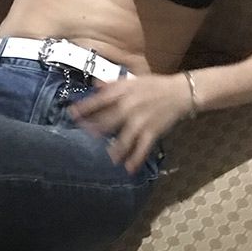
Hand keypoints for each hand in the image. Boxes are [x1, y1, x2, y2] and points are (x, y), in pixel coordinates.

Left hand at [68, 72, 191, 173]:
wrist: (181, 92)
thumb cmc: (154, 86)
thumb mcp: (133, 81)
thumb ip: (113, 85)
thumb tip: (94, 85)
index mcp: (124, 92)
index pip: (99, 100)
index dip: (84, 108)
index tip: (71, 115)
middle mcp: (129, 106)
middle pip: (106, 122)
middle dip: (93, 132)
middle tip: (84, 140)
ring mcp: (140, 120)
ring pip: (122, 140)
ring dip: (114, 151)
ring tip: (108, 159)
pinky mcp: (152, 132)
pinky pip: (141, 148)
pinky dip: (135, 160)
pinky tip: (129, 169)